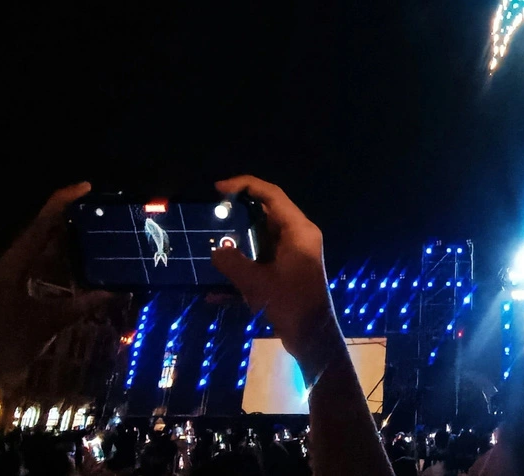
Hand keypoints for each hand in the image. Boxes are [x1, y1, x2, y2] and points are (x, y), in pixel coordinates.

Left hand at [0, 182, 115, 385]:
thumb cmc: (2, 348)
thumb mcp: (46, 326)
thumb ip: (78, 307)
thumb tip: (112, 292)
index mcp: (11, 267)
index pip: (40, 224)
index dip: (63, 201)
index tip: (86, 186)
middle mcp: (1, 266)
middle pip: (35, 231)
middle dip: (63, 218)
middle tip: (93, 209)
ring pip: (30, 249)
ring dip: (55, 240)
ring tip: (85, 232)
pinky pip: (25, 264)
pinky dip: (46, 259)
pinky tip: (62, 264)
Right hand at [209, 175, 338, 375]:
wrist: (313, 339)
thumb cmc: (291, 305)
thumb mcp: (257, 283)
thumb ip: (233, 263)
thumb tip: (215, 251)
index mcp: (299, 230)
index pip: (272, 195)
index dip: (246, 185)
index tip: (219, 188)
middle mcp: (299, 236)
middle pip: (266, 214)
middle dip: (238, 215)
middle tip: (212, 217)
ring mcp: (294, 254)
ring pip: (261, 238)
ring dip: (238, 242)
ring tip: (210, 245)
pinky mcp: (287, 272)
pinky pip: (261, 261)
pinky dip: (243, 268)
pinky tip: (215, 292)